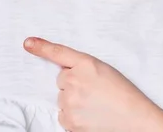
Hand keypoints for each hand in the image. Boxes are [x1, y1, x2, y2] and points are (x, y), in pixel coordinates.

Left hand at [23, 37, 156, 131]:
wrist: (135, 119)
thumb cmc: (123, 94)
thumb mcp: (104, 70)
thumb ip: (83, 67)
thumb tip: (65, 73)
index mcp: (86, 63)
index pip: (58, 52)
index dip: (41, 47)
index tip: (27, 43)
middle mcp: (75, 79)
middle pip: (62, 80)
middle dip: (73, 85)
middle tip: (94, 93)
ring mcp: (70, 100)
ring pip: (62, 98)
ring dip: (73, 102)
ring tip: (95, 106)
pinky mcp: (69, 119)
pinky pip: (63, 115)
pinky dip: (73, 117)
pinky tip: (90, 117)